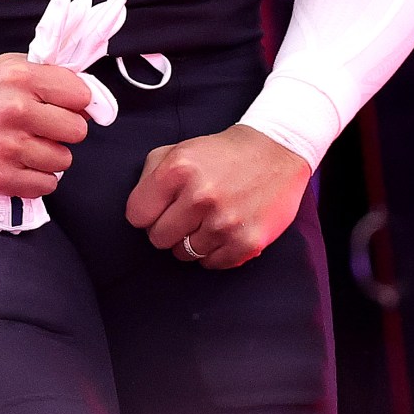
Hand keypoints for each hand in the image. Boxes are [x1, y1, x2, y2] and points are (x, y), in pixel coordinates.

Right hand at [0, 54, 93, 195]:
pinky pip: (44, 186)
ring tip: (28, 147)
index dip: (76, 103)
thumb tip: (94, 101)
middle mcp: (14, 110)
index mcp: (21, 78)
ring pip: (63, 161)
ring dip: (51, 157)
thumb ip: (51, 76)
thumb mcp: (11, 67)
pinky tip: (20, 166)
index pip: (81, 96)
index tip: (62, 107)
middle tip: (44, 129)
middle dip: (64, 132)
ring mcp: (5, 147)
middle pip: (77, 131)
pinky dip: (37, 179)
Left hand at [125, 124, 311, 270]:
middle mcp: (200, 196)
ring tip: (208, 219)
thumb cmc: (221, 153)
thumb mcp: (179, 149)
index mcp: (178, 169)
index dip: (147, 212)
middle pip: (158, 239)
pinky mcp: (247, 242)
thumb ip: (150, 177)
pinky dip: (214, 251)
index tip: (161, 206)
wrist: (276, 152)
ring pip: (184, 254)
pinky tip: (224, 230)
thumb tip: (139, 212)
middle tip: (186, 214)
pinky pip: (211, 264)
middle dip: (168, 228)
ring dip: (192, 240)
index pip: (137, 215)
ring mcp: (225, 222)